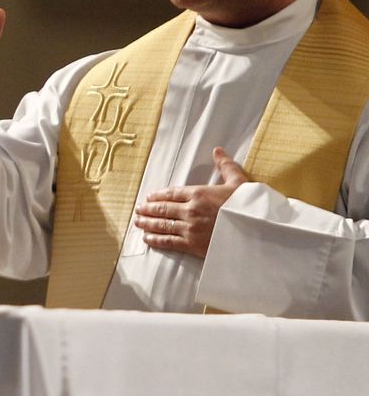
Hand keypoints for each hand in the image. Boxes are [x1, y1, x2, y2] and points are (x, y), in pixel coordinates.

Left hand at [133, 147, 248, 257]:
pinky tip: (147, 238)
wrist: (256, 233)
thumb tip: (218, 150)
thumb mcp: (239, 183)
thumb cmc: (247, 208)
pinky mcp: (192, 245)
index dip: (158, 195)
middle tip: (139, 209)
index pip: (171, 193)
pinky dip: (156, 240)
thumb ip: (226, 167)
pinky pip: (169, 241)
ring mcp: (190, 228)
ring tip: (138, 222)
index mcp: (199, 193)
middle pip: (162, 208)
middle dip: (148, 209)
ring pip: (162, 224)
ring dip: (147, 223)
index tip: (149, 197)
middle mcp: (190, 210)